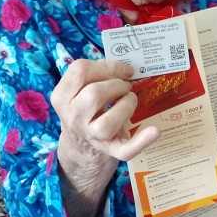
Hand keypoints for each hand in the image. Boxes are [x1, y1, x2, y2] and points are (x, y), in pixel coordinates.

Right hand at [50, 59, 158, 216]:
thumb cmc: (88, 107)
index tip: (124, 69)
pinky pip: (125, 150)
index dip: (107, 66)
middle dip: (117, 85)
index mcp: (62, 96)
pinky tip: (154, 131)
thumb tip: (128, 66)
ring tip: (131, 100)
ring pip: (107, 122)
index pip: (80, 71)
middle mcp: (72, 118)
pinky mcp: (110, 150)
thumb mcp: (81, 89)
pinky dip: (142, 140)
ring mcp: (90, 136)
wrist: (82, 144)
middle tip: (126, 86)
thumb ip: (97, 74)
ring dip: (126, 104)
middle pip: (94, 94)